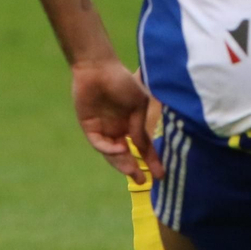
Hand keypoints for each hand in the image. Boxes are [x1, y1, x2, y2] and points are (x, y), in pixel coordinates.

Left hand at [72, 60, 160, 183]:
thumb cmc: (122, 81)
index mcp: (132, 123)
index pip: (142, 147)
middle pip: (126, 155)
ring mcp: (103, 129)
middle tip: (143, 181)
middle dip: (134, 168)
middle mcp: (118, 129)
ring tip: (133, 172)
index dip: (151, 161)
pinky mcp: (89, 127)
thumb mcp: (138, 104)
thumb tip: (141, 147)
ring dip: (122, 163)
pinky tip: (120, 148)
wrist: (98, 68)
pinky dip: (109, 148)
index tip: (160, 175)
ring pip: (113, 153)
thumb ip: (139, 126)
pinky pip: (99, 143)